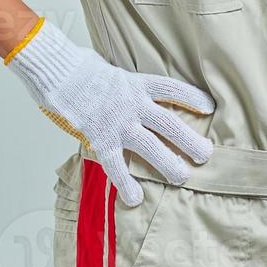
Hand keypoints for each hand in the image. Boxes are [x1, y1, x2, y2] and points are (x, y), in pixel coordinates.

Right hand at [4, 17, 214, 205]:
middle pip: (169, 123)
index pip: (172, 89)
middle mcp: (132, 104)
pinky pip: (116, 165)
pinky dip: (126, 183)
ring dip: (168, 163)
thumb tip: (131, 89)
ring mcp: (118, 123)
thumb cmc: (78, 68)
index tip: (210, 107)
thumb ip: (125, 84)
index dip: (192, 98)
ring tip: (183, 178)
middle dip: (189, 140)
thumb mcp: (110, 69)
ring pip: (150, 146)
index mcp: (136, 83)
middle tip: (206, 154)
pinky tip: (136, 198)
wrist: (56, 72)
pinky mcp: (100, 139)